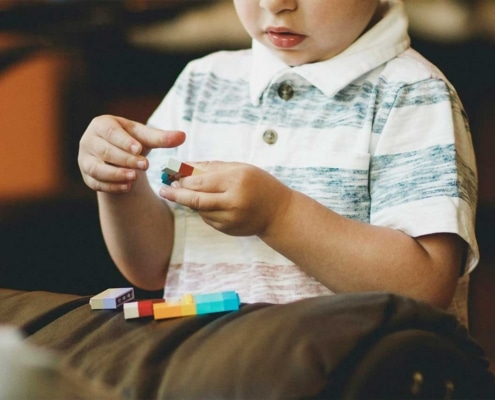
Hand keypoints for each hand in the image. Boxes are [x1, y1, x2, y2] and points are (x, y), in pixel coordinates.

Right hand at [78, 115, 184, 192]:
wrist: (119, 157)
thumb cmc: (132, 142)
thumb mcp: (146, 138)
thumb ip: (162, 138)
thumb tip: (183, 136)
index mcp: (102, 125)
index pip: (111, 132)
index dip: (124, 141)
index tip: (139, 148)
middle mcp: (89, 141)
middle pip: (105, 151)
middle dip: (125, 159)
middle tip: (144, 165)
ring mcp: (85, 159)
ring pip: (96, 168)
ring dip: (115, 174)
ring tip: (134, 178)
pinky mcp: (87, 176)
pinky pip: (96, 182)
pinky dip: (111, 186)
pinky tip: (127, 187)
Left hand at [159, 161, 292, 236]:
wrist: (278, 213)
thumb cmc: (259, 184)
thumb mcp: (240, 169)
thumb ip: (212, 167)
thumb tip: (184, 166)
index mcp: (236, 181)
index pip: (201, 181)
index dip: (183, 179)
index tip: (171, 175)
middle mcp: (233, 201)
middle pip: (195, 199)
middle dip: (176, 194)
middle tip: (164, 190)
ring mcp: (230, 219)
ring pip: (199, 210)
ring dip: (190, 201)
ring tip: (186, 192)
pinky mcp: (227, 229)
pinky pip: (207, 218)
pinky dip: (203, 210)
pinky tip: (208, 203)